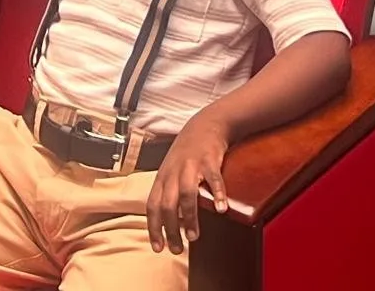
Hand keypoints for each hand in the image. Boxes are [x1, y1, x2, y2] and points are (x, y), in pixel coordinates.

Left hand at [146, 116, 231, 252]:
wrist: (205, 124)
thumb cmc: (187, 154)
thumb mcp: (171, 171)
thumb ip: (168, 193)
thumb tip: (168, 224)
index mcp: (163, 177)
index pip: (152, 206)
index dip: (153, 228)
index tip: (158, 248)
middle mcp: (174, 172)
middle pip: (167, 204)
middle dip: (170, 229)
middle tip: (177, 249)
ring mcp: (191, 165)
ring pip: (186, 194)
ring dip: (189, 217)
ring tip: (194, 236)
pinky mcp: (209, 159)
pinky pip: (213, 178)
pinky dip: (217, 194)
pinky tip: (222, 209)